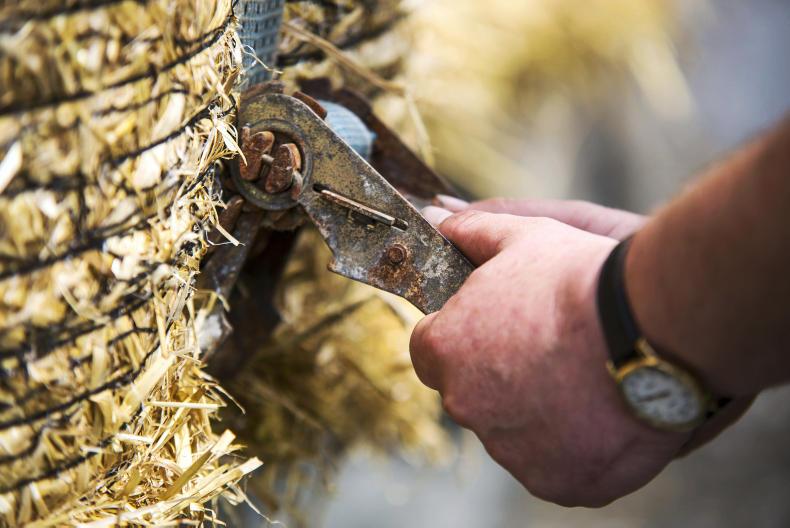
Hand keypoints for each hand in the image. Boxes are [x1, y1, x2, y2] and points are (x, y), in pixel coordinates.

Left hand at [410, 203, 688, 506]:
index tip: (496, 325)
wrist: (652, 328)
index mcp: (445, 350)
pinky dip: (571, 446)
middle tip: (546, 349)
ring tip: (582, 377)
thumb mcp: (523, 236)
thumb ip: (474, 231)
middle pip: (471, 392)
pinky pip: (553, 465)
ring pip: (511, 431)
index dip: (462, 334)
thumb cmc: (580, 281)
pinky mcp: (556, 480)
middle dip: (498, 373)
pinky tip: (600, 412)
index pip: (432, 349)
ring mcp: (510, 450)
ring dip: (534, 410)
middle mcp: (466, 406)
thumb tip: (445, 221)